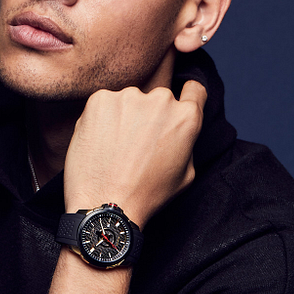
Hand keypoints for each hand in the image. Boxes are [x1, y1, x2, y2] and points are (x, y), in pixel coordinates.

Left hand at [63, 81, 206, 226]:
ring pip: (129, 101)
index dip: (186, 97)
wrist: (106, 202)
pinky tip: (100, 142)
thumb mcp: (186, 173)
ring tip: (115, 148)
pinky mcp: (100, 99)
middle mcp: (160, 100)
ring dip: (124, 116)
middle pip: (158, 99)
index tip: (175, 107)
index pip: (193, 90)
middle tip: (136, 143)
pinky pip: (104, 104)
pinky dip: (101, 118)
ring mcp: (128, 97)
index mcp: (186, 117)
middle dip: (150, 115)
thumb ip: (187, 142)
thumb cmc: (147, 194)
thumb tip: (180, 129)